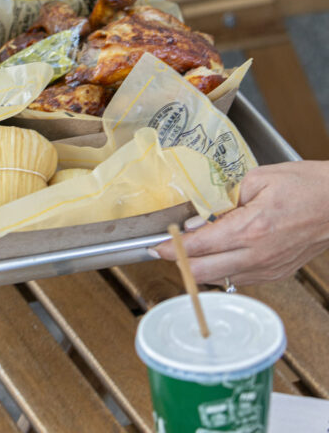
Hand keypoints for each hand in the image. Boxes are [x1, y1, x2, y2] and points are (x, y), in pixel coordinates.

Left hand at [154, 161, 328, 284]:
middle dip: (178, 263)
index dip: (172, 248)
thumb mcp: (257, 179)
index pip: (199, 247)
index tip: (155, 246)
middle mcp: (257, 256)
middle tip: (163, 251)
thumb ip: (223, 200)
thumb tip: (198, 219)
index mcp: (250, 229)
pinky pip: (240, 278)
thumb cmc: (304, 185)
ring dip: (200, 267)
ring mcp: (268, 269)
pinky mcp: (276, 274)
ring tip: (189, 249)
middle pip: (204, 272)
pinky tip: (218, 253)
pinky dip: (222, 269)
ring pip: (220, 279)